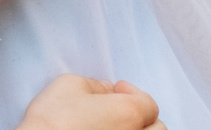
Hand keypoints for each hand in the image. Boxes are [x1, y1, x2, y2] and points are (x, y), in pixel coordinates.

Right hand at [17, 74, 162, 129]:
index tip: (117, 90)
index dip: (132, 92)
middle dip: (143, 117)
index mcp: (130, 113)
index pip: (148, 103)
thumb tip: (104, 90)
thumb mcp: (68, 85)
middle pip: (157, 128)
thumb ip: (93, 84)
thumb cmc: (53, 122)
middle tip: (122, 111)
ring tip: (116, 127)